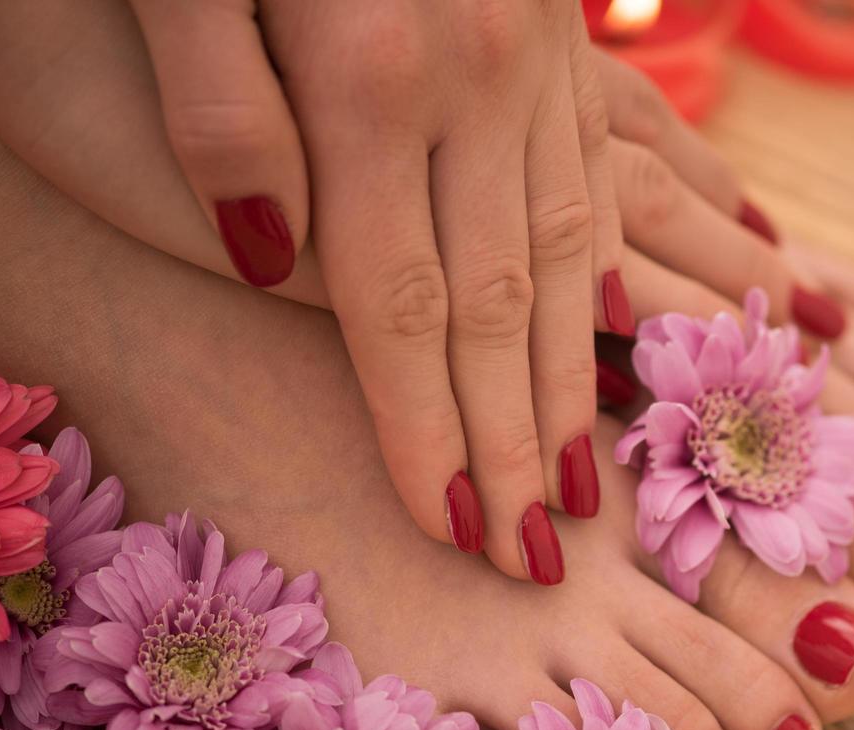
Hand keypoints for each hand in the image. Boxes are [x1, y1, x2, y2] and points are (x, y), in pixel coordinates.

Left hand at [0, 2, 853, 474]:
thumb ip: (218, 114)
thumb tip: (272, 257)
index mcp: (373, 81)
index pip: (402, 305)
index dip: (426, 428)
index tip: (456, 530)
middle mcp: (479, 86)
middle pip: (501, 308)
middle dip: (515, 441)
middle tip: (537, 553)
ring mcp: (537, 62)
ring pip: (573, 254)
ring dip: (580, 379)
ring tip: (587, 478)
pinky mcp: (561, 38)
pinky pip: (608, 172)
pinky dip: (624, 260)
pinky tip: (635, 323)